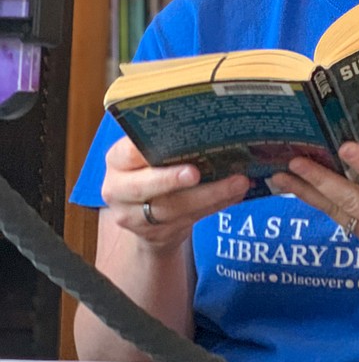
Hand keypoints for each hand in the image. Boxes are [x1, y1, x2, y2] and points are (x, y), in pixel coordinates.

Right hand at [100, 137, 250, 250]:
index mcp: (117, 161)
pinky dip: (216, 205)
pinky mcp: (156, 234)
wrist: (143, 215)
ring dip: (210, 194)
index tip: (172, 144)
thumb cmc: (154, 172)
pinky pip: (190, 218)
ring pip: (173, 208)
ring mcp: (135, 217)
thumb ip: (167, 144)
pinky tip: (236, 194)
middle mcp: (118, 190)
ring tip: (238, 182)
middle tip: (196, 173)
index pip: (128, 153)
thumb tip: (214, 128)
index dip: (147, 150)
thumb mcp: (149, 156)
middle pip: (144, 186)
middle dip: (171, 179)